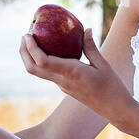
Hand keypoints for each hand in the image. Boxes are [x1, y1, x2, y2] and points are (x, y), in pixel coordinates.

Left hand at [20, 28, 135, 127]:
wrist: (114, 109)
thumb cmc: (112, 87)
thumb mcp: (103, 64)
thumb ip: (91, 47)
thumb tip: (86, 29)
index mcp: (71, 73)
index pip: (43, 61)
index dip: (31, 48)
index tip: (28, 35)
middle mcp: (62, 81)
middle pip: (32, 69)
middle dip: (24, 52)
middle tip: (25, 36)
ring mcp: (62, 86)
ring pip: (37, 72)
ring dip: (29, 57)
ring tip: (31, 42)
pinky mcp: (65, 87)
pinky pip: (48, 73)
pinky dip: (41, 61)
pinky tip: (48, 51)